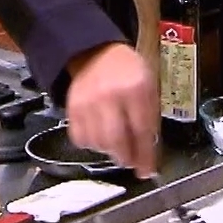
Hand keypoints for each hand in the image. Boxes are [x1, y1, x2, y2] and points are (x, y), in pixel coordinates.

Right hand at [63, 42, 157, 173]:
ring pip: (97, 142)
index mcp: (135, 89)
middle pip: (116, 140)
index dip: (145, 154)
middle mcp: (110, 96)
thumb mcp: (149, 85)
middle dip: (125, 157)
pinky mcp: (72, 108)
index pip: (142, 129)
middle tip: (130, 160)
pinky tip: (99, 138)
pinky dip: (90, 143)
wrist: (97, 52)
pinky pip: (80, 138)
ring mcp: (88, 103)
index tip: (147, 170)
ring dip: (109, 151)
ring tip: (116, 146)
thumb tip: (149, 149)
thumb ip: (150, 115)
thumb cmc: (128, 71)